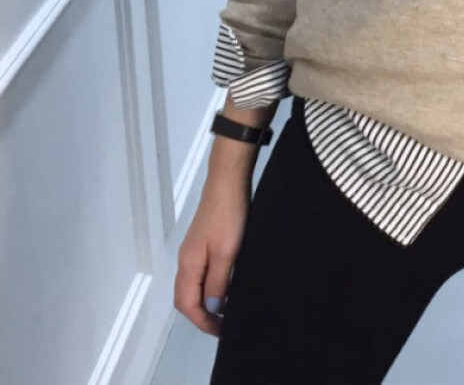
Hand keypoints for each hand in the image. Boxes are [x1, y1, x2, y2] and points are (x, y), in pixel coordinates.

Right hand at [174, 174, 250, 335]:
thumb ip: (218, 282)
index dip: (202, 321)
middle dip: (202, 316)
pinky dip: (210, 286)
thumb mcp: (227, 252)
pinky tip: (225, 286)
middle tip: (223, 325)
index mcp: (188, 264)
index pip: (187, 304)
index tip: (220, 331)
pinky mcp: (203, 243)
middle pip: (186, 298)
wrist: (228, 181)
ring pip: (193, 286)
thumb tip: (212, 308)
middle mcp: (186, 260)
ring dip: (206, 302)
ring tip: (226, 311)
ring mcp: (193, 251)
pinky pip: (201, 273)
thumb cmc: (228, 213)